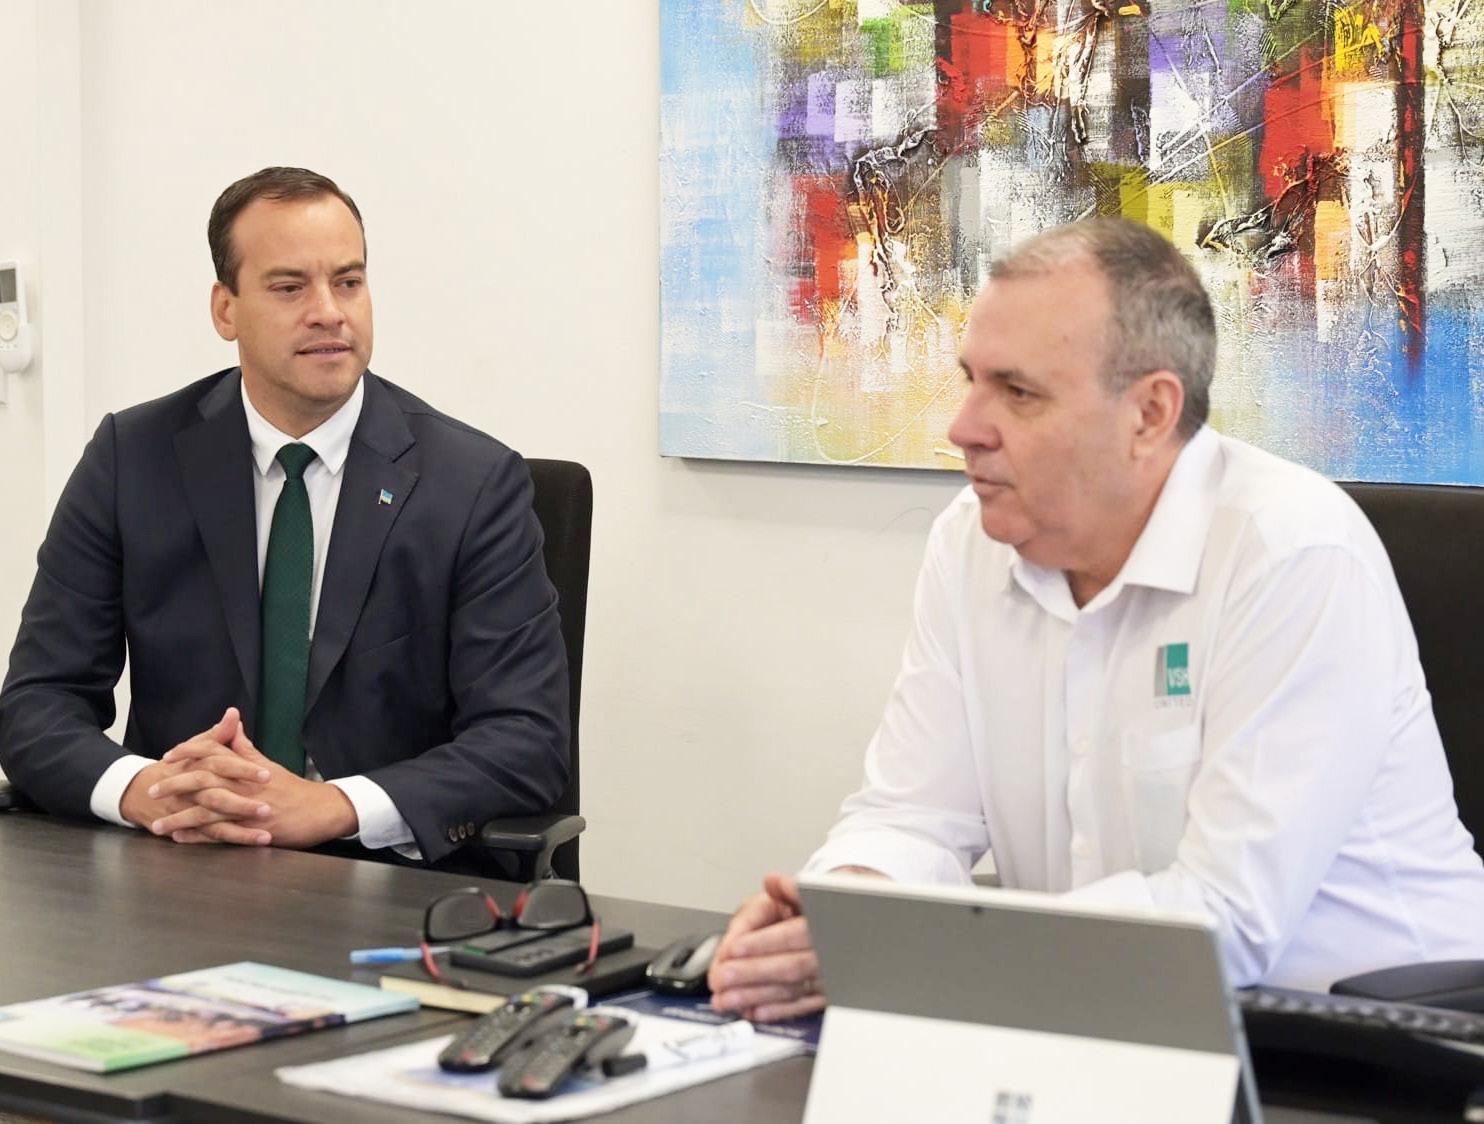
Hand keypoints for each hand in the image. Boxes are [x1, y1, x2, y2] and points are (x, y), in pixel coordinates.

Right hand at [120, 708, 273, 845]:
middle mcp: (191, 789)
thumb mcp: (196, 748)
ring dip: (239, 831)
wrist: (139, 791)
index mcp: (198, 766)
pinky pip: (205, 838)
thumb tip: (233, 713)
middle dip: (243, 805)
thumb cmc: (177, 766)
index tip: (268, 775)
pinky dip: (222, 843)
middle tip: (268, 810)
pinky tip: (245, 846)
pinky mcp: (184, 828)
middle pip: (217, 796)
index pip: (222, 765)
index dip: (244, 769)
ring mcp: (186, 811)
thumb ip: (217, 734)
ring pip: (213, 822)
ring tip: (264, 837)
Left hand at [153, 730, 358, 849]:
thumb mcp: (269, 765)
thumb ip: (246, 748)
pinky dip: (198, 837)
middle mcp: (244, 784)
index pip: (213, 751)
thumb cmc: (295, 789)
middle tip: (152, 789)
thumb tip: (233, 726)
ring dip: (179, 817)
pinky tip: (181, 839)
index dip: (188, 752)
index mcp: (246, 767)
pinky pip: (220, 833)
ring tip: (157, 825)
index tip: (168, 756)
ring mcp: (248, 807)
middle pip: (203, 779)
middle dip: (174, 784)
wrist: (321, 810)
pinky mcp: (253, 828)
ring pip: (206, 809)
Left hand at [708, 873, 824, 1021]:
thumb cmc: (809, 912)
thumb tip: (773, 881)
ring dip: (756, 996)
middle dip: (752, 973)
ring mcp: (828, 976)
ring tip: (725, 999)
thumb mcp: (796, 892)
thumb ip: (783, 889)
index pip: (793, 933)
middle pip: (791, 966)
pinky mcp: (823, 995)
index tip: (733, 948)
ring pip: (792, 990)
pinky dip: (775, 1012)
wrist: (839, 928)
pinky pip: (799, 1007)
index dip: (762, 942)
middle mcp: (829, 951)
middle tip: (722, 977)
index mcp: (824, 922)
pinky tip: (752, 1012)